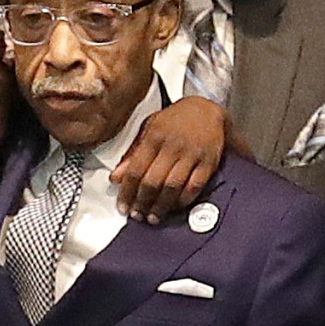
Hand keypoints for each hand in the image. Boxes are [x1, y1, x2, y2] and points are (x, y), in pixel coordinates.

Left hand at [113, 95, 227, 224]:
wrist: (206, 108)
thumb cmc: (174, 120)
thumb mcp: (149, 129)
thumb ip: (132, 153)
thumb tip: (116, 177)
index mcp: (154, 137)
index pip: (136, 170)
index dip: (127, 192)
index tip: (123, 207)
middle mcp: (173, 146)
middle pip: (153, 182)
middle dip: (142, 203)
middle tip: (137, 216)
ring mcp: (192, 155)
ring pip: (172, 187)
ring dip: (161, 206)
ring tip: (153, 217)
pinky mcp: (208, 162)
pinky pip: (194, 187)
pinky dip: (182, 200)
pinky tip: (173, 207)